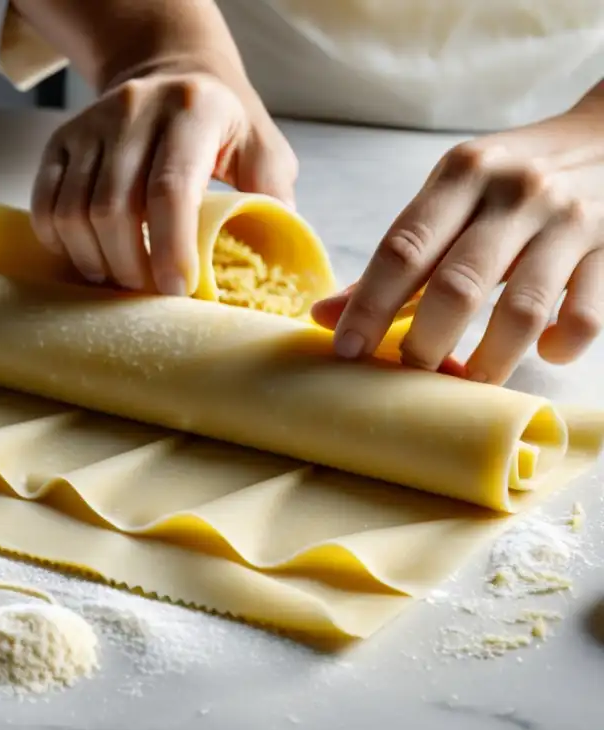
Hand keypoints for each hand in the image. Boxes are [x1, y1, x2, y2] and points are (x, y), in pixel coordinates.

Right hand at [30, 66, 296, 295]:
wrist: (172, 72)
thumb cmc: (222, 126)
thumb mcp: (262, 148)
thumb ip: (271, 198)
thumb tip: (270, 265)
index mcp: (193, 110)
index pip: (170, 188)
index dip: (171, 248)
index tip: (177, 289)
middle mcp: (135, 109)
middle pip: (114, 209)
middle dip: (129, 266)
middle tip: (148, 294)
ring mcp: (91, 124)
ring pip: (74, 211)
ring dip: (94, 261)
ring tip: (119, 280)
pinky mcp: (61, 140)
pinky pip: (45, 204)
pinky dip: (61, 243)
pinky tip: (88, 257)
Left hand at [312, 92, 603, 384]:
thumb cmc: (513, 180)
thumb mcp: (452, 198)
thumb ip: (397, 258)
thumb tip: (324, 316)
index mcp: (462, 174)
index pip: (403, 248)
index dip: (369, 305)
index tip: (346, 349)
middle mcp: (515, 191)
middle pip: (456, 285)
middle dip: (424, 342)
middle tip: (408, 375)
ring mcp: (569, 219)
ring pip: (520, 310)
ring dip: (487, 361)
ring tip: (465, 383)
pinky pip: (585, 315)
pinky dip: (559, 345)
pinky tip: (543, 353)